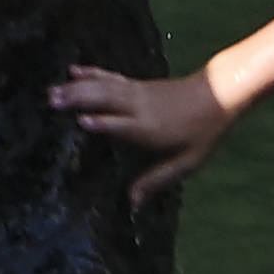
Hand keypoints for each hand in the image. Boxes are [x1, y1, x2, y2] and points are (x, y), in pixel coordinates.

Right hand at [48, 64, 233, 207]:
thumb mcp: (188, 161)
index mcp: (150, 128)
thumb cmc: (204, 131)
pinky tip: (73, 70)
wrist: (222, 93)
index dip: (104, 123)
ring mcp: (138, 92)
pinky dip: (91, 73)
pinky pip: (110, 78)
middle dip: (78, 99)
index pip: (123, 124)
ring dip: (76, 87)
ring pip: (103, 87)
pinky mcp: (137, 84)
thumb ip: (158, 180)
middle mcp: (140, 107)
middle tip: (51, 101)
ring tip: (50, 91)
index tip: (81, 122)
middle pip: (106, 100)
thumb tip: (132, 203)